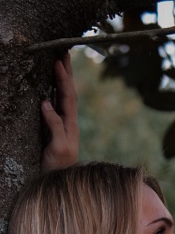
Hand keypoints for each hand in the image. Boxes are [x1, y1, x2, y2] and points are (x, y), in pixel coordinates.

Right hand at [40, 53, 78, 170]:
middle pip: (67, 91)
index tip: (58, 61)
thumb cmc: (58, 168)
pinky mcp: (51, 128)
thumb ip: (55, 126)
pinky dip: (51, 90)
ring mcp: (60, 124)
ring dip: (60, 78)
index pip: (68, 96)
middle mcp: (67, 121)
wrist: (57, 183)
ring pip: (60, 96)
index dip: (63, 79)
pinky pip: (53, 104)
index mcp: (70, 124)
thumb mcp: (58, 147)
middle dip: (66, 72)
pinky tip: (48, 83)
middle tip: (63, 51)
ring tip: (58, 61)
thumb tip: (45, 102)